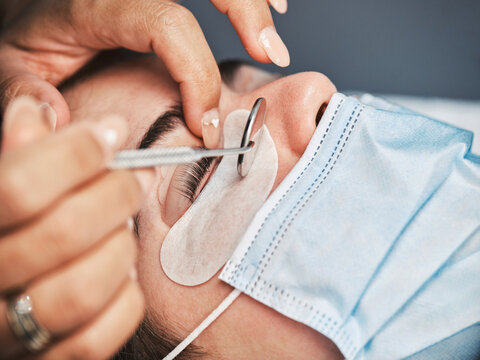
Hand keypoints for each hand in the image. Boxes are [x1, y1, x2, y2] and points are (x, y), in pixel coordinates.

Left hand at [0, 0, 288, 147]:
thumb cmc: (22, 36)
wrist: (24, 9)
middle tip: (270, 53)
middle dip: (247, 11)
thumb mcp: (9, 65)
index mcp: (98, 3)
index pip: (167, 24)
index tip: (204, 123)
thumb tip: (58, 126)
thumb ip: (24, 95)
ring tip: (272, 36)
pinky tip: (264, 6)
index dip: (196, 72)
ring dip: (251, 0)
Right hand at [0, 97, 153, 358]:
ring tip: (124, 226)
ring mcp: (7, 332)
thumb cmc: (7, 222)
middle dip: (117, 192)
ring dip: (120, 247)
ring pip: (81, 290)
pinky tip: (121, 272)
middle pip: (63, 232)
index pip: (19, 185)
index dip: (76, 152)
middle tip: (136, 175)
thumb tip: (44, 109)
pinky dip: (124, 299)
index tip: (112, 132)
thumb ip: (16, 150)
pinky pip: (95, 340)